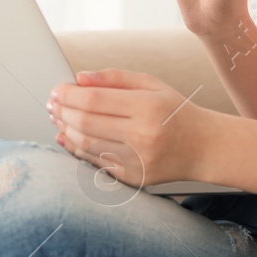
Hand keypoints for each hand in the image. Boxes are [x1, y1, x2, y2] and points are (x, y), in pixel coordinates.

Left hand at [47, 69, 216, 188]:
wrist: (204, 148)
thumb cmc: (176, 112)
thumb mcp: (153, 84)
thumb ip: (115, 78)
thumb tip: (79, 78)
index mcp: (148, 106)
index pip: (94, 100)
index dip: (69, 95)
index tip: (57, 90)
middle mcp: (142, 135)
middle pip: (86, 123)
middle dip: (62, 111)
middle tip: (52, 104)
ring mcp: (137, 160)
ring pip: (86, 145)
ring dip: (65, 130)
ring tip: (58, 118)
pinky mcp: (133, 178)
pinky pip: (95, 163)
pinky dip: (77, 149)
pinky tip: (68, 137)